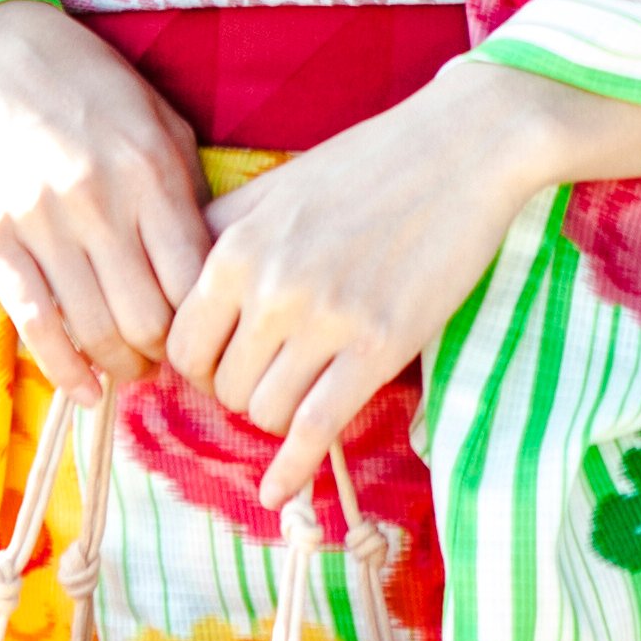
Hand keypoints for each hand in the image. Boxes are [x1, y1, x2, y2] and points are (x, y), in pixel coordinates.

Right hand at [0, 0, 207, 394]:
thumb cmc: (89, 84)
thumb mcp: (159, 121)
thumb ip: (187, 194)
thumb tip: (211, 277)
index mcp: (150, 171)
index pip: (194, 283)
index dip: (208, 327)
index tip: (210, 338)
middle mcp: (98, 201)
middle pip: (149, 320)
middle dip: (167, 356)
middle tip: (171, 362)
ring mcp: (40, 223)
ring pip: (94, 332)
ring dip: (120, 368)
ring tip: (131, 369)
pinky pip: (33, 325)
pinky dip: (63, 370)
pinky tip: (85, 389)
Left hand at [164, 54, 640, 507]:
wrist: (461, 148)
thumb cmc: (367, 164)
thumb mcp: (274, 187)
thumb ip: (219, 237)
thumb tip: (178, 299)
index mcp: (234, 246)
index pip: (181, 345)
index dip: (199, 366)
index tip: (225, 363)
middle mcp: (269, 287)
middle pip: (223, 386)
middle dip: (241, 392)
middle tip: (272, 376)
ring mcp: (325, 320)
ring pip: (265, 412)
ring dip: (276, 417)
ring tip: (301, 393)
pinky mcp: (379, 347)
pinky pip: (317, 429)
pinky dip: (293, 469)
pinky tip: (280, 492)